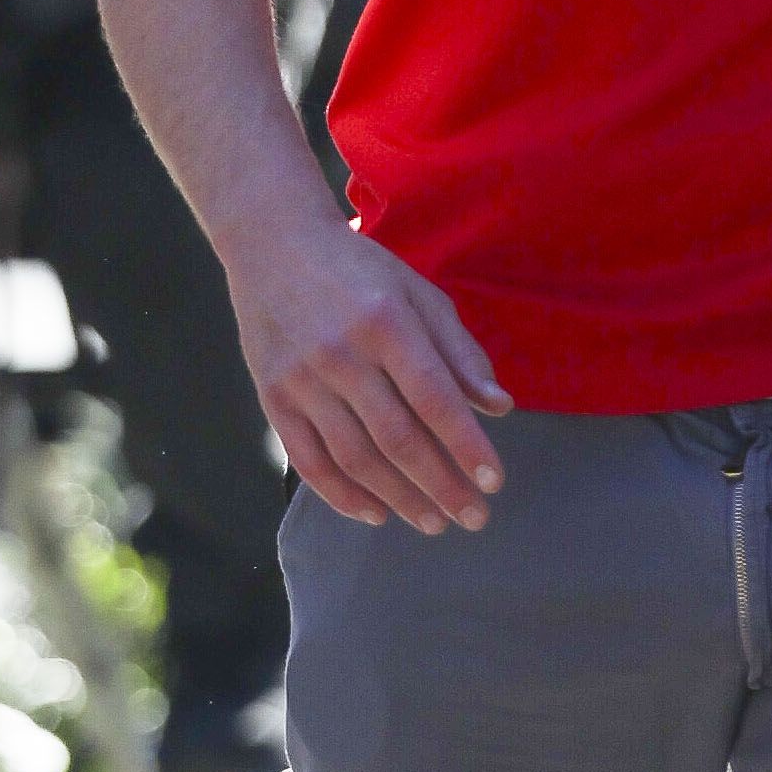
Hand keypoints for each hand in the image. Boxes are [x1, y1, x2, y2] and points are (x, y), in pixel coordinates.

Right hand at [224, 199, 514, 533]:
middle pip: (397, 437)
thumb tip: (498, 407)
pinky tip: (375, 514)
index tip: (495, 481)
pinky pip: (309, 461)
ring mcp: (301, 381)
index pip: (435, 398)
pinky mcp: (272, 400)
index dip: (467, 444)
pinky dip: (342, 495)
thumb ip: (460, 352)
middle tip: (473, 518)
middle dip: (440, 484)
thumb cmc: (361, 270)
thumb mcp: (420, 294)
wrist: (275, 248)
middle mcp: (342, 355)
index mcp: (388, 323)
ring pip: (355, 457)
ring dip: (398, 498)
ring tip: (433, 523)